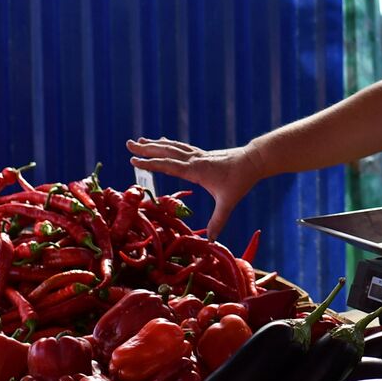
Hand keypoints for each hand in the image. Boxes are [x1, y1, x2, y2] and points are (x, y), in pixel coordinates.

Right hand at [126, 137, 262, 238]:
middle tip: (128, 144)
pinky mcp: (203, 154)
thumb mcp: (228, 202)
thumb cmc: (240, 180)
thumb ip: (218, 221)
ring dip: (155, 144)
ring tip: (139, 141)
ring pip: (172, 147)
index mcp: (195, 170)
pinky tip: (163, 141)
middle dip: (146, 149)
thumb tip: (211, 239)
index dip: (150, 164)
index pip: (168, 166)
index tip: (133, 161)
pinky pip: (181, 148)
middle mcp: (194, 160)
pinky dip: (169, 144)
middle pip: (166, 152)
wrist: (253, 161)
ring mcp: (198, 155)